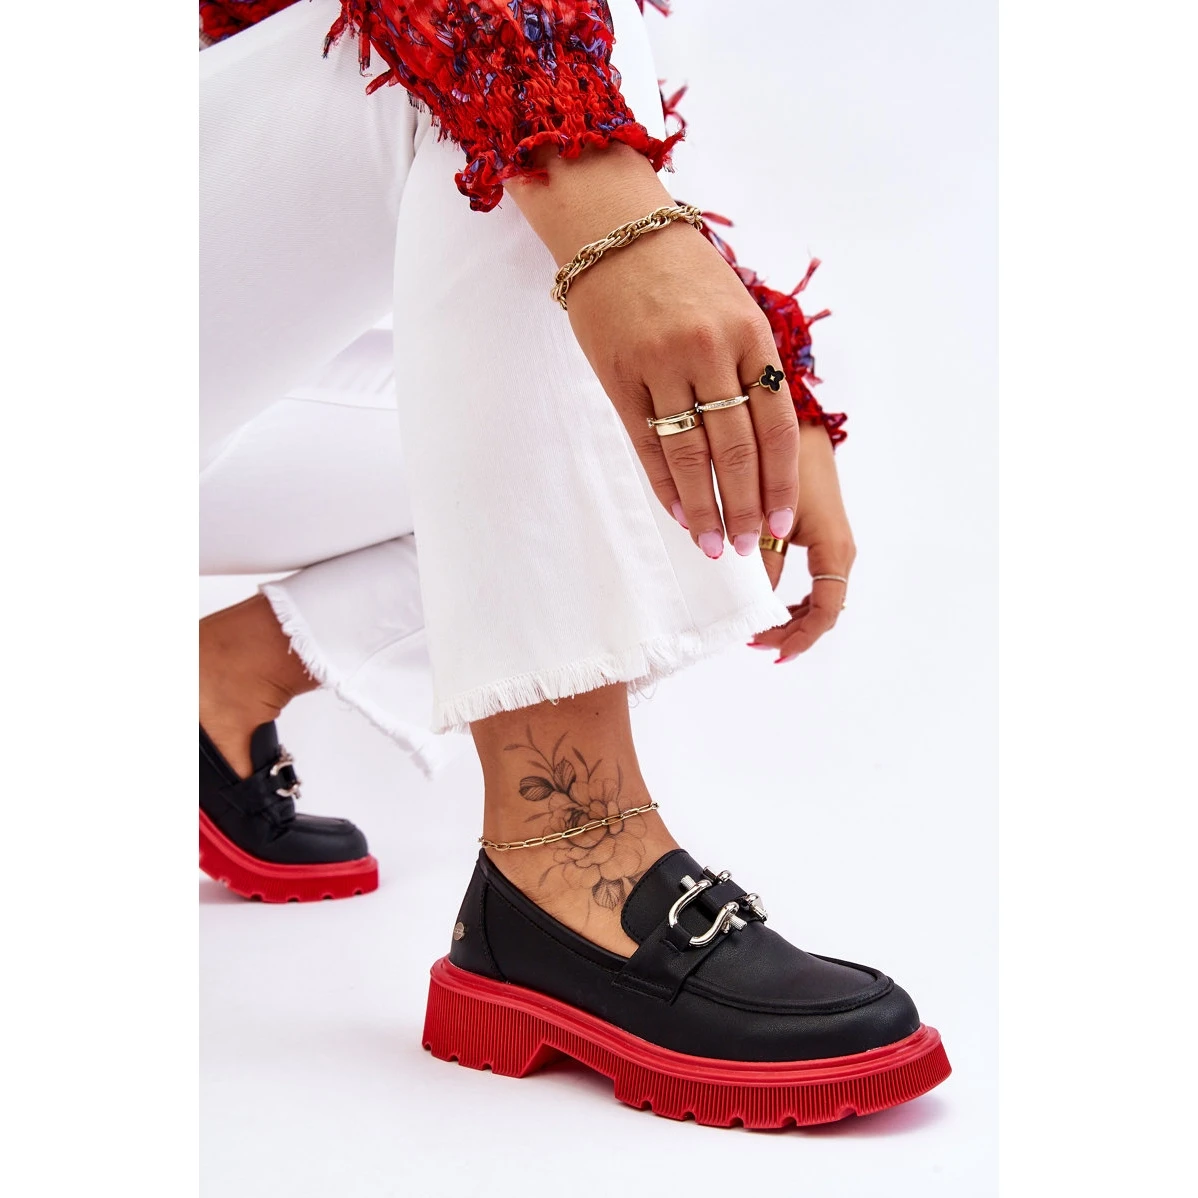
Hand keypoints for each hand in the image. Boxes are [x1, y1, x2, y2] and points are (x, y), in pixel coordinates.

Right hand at [507, 146, 800, 558]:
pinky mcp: (620, 377)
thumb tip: (765, 447)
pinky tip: (680, 514)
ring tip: (715, 545)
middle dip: (747, 506)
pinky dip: (665, 485)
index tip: (783, 526)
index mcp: (750, 334)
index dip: (781, 482)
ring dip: (706, 507)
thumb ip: (751, 369)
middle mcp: (710, 350)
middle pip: (737, 448)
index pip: (775, 425)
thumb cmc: (681, 274)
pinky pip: (648, 444)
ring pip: (692, 453)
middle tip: (750, 549)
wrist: (615, 232)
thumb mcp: (733, 308)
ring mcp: (662, 364)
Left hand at [750, 422, 855, 661]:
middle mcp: (839, 554)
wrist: (801, 430)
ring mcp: (832, 550)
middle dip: (790, 633)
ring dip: (790, 620)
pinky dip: (791, 602)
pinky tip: (767, 606)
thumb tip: (749, 603)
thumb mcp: (771, 517)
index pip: (825, 611)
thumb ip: (763, 560)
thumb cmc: (789, 467)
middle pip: (822, 612)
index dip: (800, 637)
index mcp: (834, 550)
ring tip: (757, 631)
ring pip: (817, 602)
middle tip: (752, 643)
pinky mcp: (821, 542)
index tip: (770, 650)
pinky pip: (813, 585)